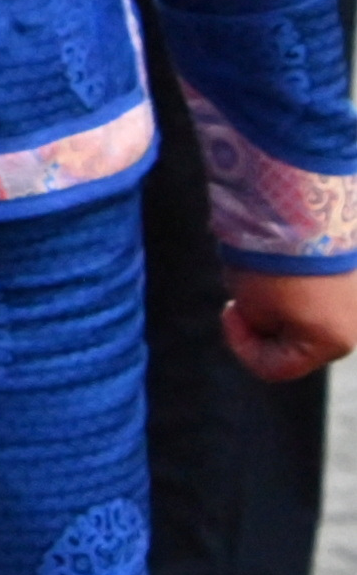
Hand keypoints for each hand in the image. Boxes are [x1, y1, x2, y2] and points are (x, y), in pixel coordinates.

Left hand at [225, 266, 356, 382]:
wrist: (300, 206)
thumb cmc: (271, 262)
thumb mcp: (253, 305)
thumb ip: (263, 327)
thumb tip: (269, 322)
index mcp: (330, 343)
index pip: (275, 368)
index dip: (241, 344)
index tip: (229, 310)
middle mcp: (354, 328)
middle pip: (296, 344)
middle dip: (264, 324)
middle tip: (246, 294)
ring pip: (308, 318)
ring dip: (282, 304)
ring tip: (267, 273)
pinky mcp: (355, 278)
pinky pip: (320, 293)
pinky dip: (299, 285)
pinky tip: (284, 262)